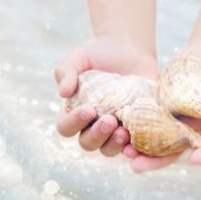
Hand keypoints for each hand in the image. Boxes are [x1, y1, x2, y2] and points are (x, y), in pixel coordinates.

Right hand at [54, 36, 157, 156]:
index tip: (88, 109)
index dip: (74, 123)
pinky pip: (133, 146)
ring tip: (123, 132)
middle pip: (88, 143)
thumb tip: (62, 93)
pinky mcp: (135, 127)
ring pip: (109, 149)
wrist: (131, 49)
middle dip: (97, 135)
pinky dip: (135, 150)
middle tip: (109, 120)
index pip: (66, 127)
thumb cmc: (100, 53)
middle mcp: (93, 124)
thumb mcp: (79, 57)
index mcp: (75, 111)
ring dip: (114, 145)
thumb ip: (66, 71)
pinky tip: (138, 146)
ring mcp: (115, 128)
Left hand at [123, 42, 200, 172]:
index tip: (195, 161)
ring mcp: (172, 116)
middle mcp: (190, 124)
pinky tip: (116, 129)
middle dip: (156, 161)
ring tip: (122, 152)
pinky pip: (144, 119)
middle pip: (174, 150)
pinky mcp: (158, 104)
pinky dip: (132, 126)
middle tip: (137, 167)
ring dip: (138, 148)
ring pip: (154, 139)